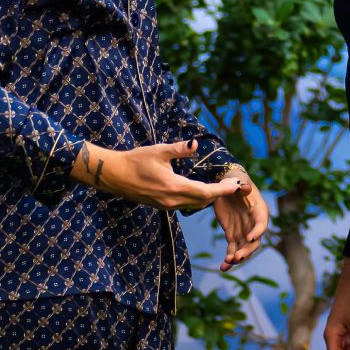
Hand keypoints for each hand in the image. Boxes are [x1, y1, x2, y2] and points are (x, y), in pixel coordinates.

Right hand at [72, 139, 245, 209]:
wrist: (113, 175)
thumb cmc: (135, 161)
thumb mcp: (158, 151)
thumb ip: (178, 149)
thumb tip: (195, 144)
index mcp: (173, 187)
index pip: (205, 192)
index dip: (222, 190)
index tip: (236, 185)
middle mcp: (171, 200)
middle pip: (202, 201)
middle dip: (219, 194)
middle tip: (233, 185)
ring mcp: (165, 205)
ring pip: (193, 204)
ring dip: (208, 197)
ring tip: (221, 188)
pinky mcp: (160, 205)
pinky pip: (184, 205)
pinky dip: (196, 198)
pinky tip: (200, 191)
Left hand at [213, 168, 268, 271]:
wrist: (227, 187)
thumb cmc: (236, 181)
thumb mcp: (238, 181)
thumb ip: (241, 185)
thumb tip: (245, 187)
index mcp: (259, 211)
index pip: (261, 223)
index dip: (257, 231)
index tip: (249, 237)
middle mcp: (253, 225)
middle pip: (254, 242)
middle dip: (247, 250)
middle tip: (237, 257)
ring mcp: (244, 232)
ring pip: (243, 249)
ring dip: (237, 258)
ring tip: (228, 263)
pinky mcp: (232, 236)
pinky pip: (232, 250)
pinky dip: (228, 260)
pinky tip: (223, 268)